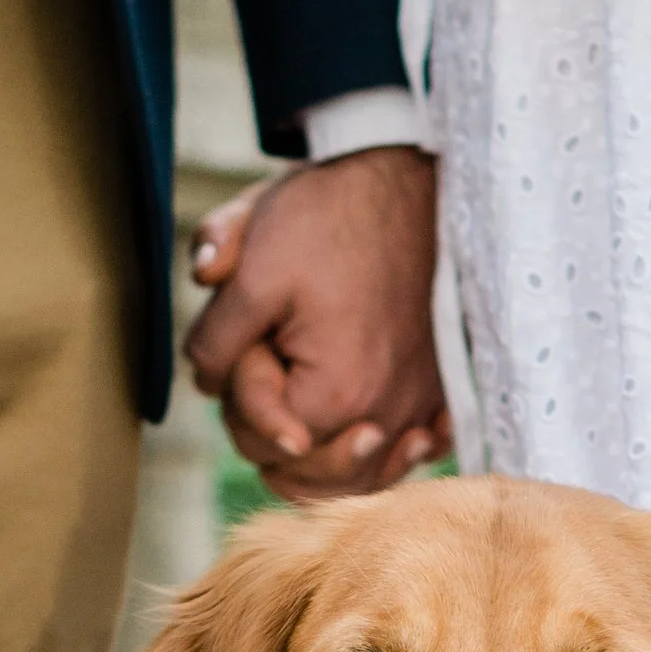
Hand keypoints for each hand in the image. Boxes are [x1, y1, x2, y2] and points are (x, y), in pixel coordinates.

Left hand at [185, 147, 447, 503]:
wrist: (407, 175)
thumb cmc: (329, 217)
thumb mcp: (250, 272)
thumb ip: (214, 342)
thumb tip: (207, 383)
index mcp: (335, 398)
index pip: (256, 440)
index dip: (241, 389)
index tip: (258, 335)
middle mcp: (387, 418)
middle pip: (304, 471)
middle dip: (276, 424)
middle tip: (278, 360)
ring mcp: (422, 408)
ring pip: (357, 476)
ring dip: (324, 454)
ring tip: (304, 419)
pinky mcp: (443, 390)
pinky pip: (413, 452)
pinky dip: (389, 451)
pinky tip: (371, 430)